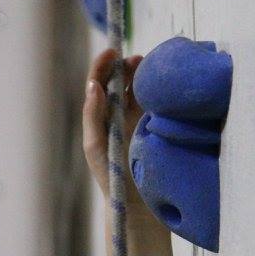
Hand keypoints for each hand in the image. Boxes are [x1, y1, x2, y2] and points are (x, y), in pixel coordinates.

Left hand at [83, 48, 143, 196]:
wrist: (136, 203)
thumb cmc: (111, 177)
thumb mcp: (96, 146)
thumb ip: (92, 116)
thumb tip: (94, 85)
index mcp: (99, 118)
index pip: (98, 85)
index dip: (102, 66)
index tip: (112, 52)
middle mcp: (116, 117)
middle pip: (119, 83)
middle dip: (125, 66)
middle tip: (137, 60)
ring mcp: (135, 121)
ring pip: (137, 89)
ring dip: (141, 75)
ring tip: (148, 66)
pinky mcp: (153, 127)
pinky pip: (153, 102)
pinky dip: (156, 89)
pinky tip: (162, 83)